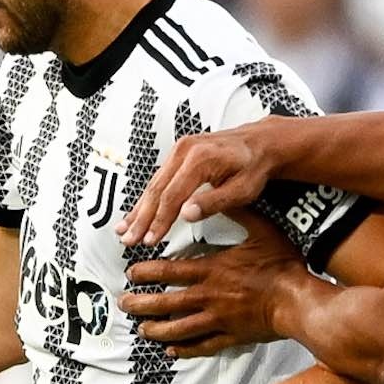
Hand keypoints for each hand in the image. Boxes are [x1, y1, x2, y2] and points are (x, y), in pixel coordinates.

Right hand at [117, 118, 288, 247]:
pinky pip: (158, 178)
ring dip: (138, 209)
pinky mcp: (178, 153)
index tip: (150, 240)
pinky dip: (147, 197)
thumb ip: (213, 202)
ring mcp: (179, 149)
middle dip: (141, 218)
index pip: (172, 196)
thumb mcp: (242, 190)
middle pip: (156, 190)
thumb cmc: (254, 166)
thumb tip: (186, 214)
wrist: (260, 142)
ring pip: (153, 184)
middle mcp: (185, 150)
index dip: (159, 221)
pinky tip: (137, 211)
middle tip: (128, 239)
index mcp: (200, 159)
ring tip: (123, 229)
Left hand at [120, 223, 302, 358]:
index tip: (131, 273)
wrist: (298, 301)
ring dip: (156, 329)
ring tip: (141, 329)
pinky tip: (171, 350)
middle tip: (125, 303)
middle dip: (141, 303)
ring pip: (178, 328)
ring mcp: (218, 319)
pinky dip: (184, 349)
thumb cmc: (282, 267)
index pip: (169, 271)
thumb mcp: (262, 230)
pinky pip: (202, 345)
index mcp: (212, 270)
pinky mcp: (230, 336)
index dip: (146, 272)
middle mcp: (209, 296)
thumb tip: (222, 194)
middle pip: (165, 302)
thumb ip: (239, 212)